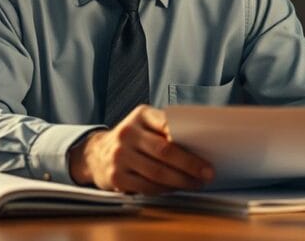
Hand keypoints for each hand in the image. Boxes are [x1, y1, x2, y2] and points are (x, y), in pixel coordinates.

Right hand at [68, 105, 213, 193]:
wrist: (97, 154)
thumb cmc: (132, 139)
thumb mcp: (145, 124)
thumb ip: (166, 129)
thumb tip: (199, 145)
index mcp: (140, 115)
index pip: (166, 123)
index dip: (185, 137)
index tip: (204, 149)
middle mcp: (127, 133)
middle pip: (165, 151)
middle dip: (190, 165)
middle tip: (208, 173)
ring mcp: (119, 156)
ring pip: (157, 173)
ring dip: (181, 181)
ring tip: (196, 183)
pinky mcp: (116, 177)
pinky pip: (147, 187)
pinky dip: (165, 190)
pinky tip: (175, 188)